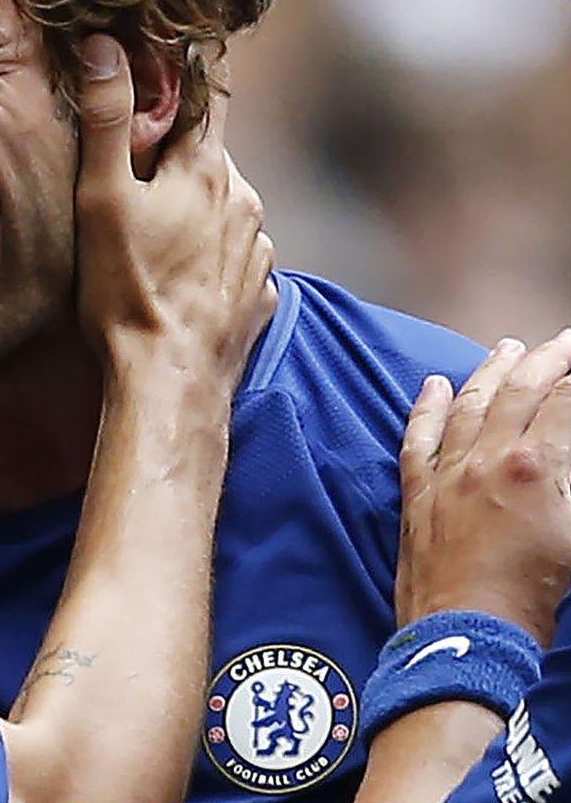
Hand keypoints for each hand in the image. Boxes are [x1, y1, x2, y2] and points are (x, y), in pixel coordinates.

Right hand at [72, 35, 273, 387]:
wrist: (170, 378)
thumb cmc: (126, 290)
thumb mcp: (101, 198)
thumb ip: (106, 119)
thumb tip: (104, 45)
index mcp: (205, 169)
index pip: (206, 93)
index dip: (186, 68)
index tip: (169, 47)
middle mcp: (245, 199)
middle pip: (211, 152)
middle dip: (178, 145)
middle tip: (137, 153)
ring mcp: (259, 247)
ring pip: (225, 202)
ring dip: (194, 200)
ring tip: (152, 222)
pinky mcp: (261, 289)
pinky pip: (236, 251)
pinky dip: (210, 248)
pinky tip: (178, 269)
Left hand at [396, 332, 570, 643]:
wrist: (468, 630)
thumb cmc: (537, 594)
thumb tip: (564, 458)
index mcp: (537, 465)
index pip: (565, 402)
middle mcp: (488, 457)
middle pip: (520, 391)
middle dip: (545, 360)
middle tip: (563, 342)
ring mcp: (448, 471)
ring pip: (469, 405)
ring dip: (491, 371)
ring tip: (508, 347)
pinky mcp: (417, 492)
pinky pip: (419, 438)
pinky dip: (425, 408)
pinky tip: (432, 384)